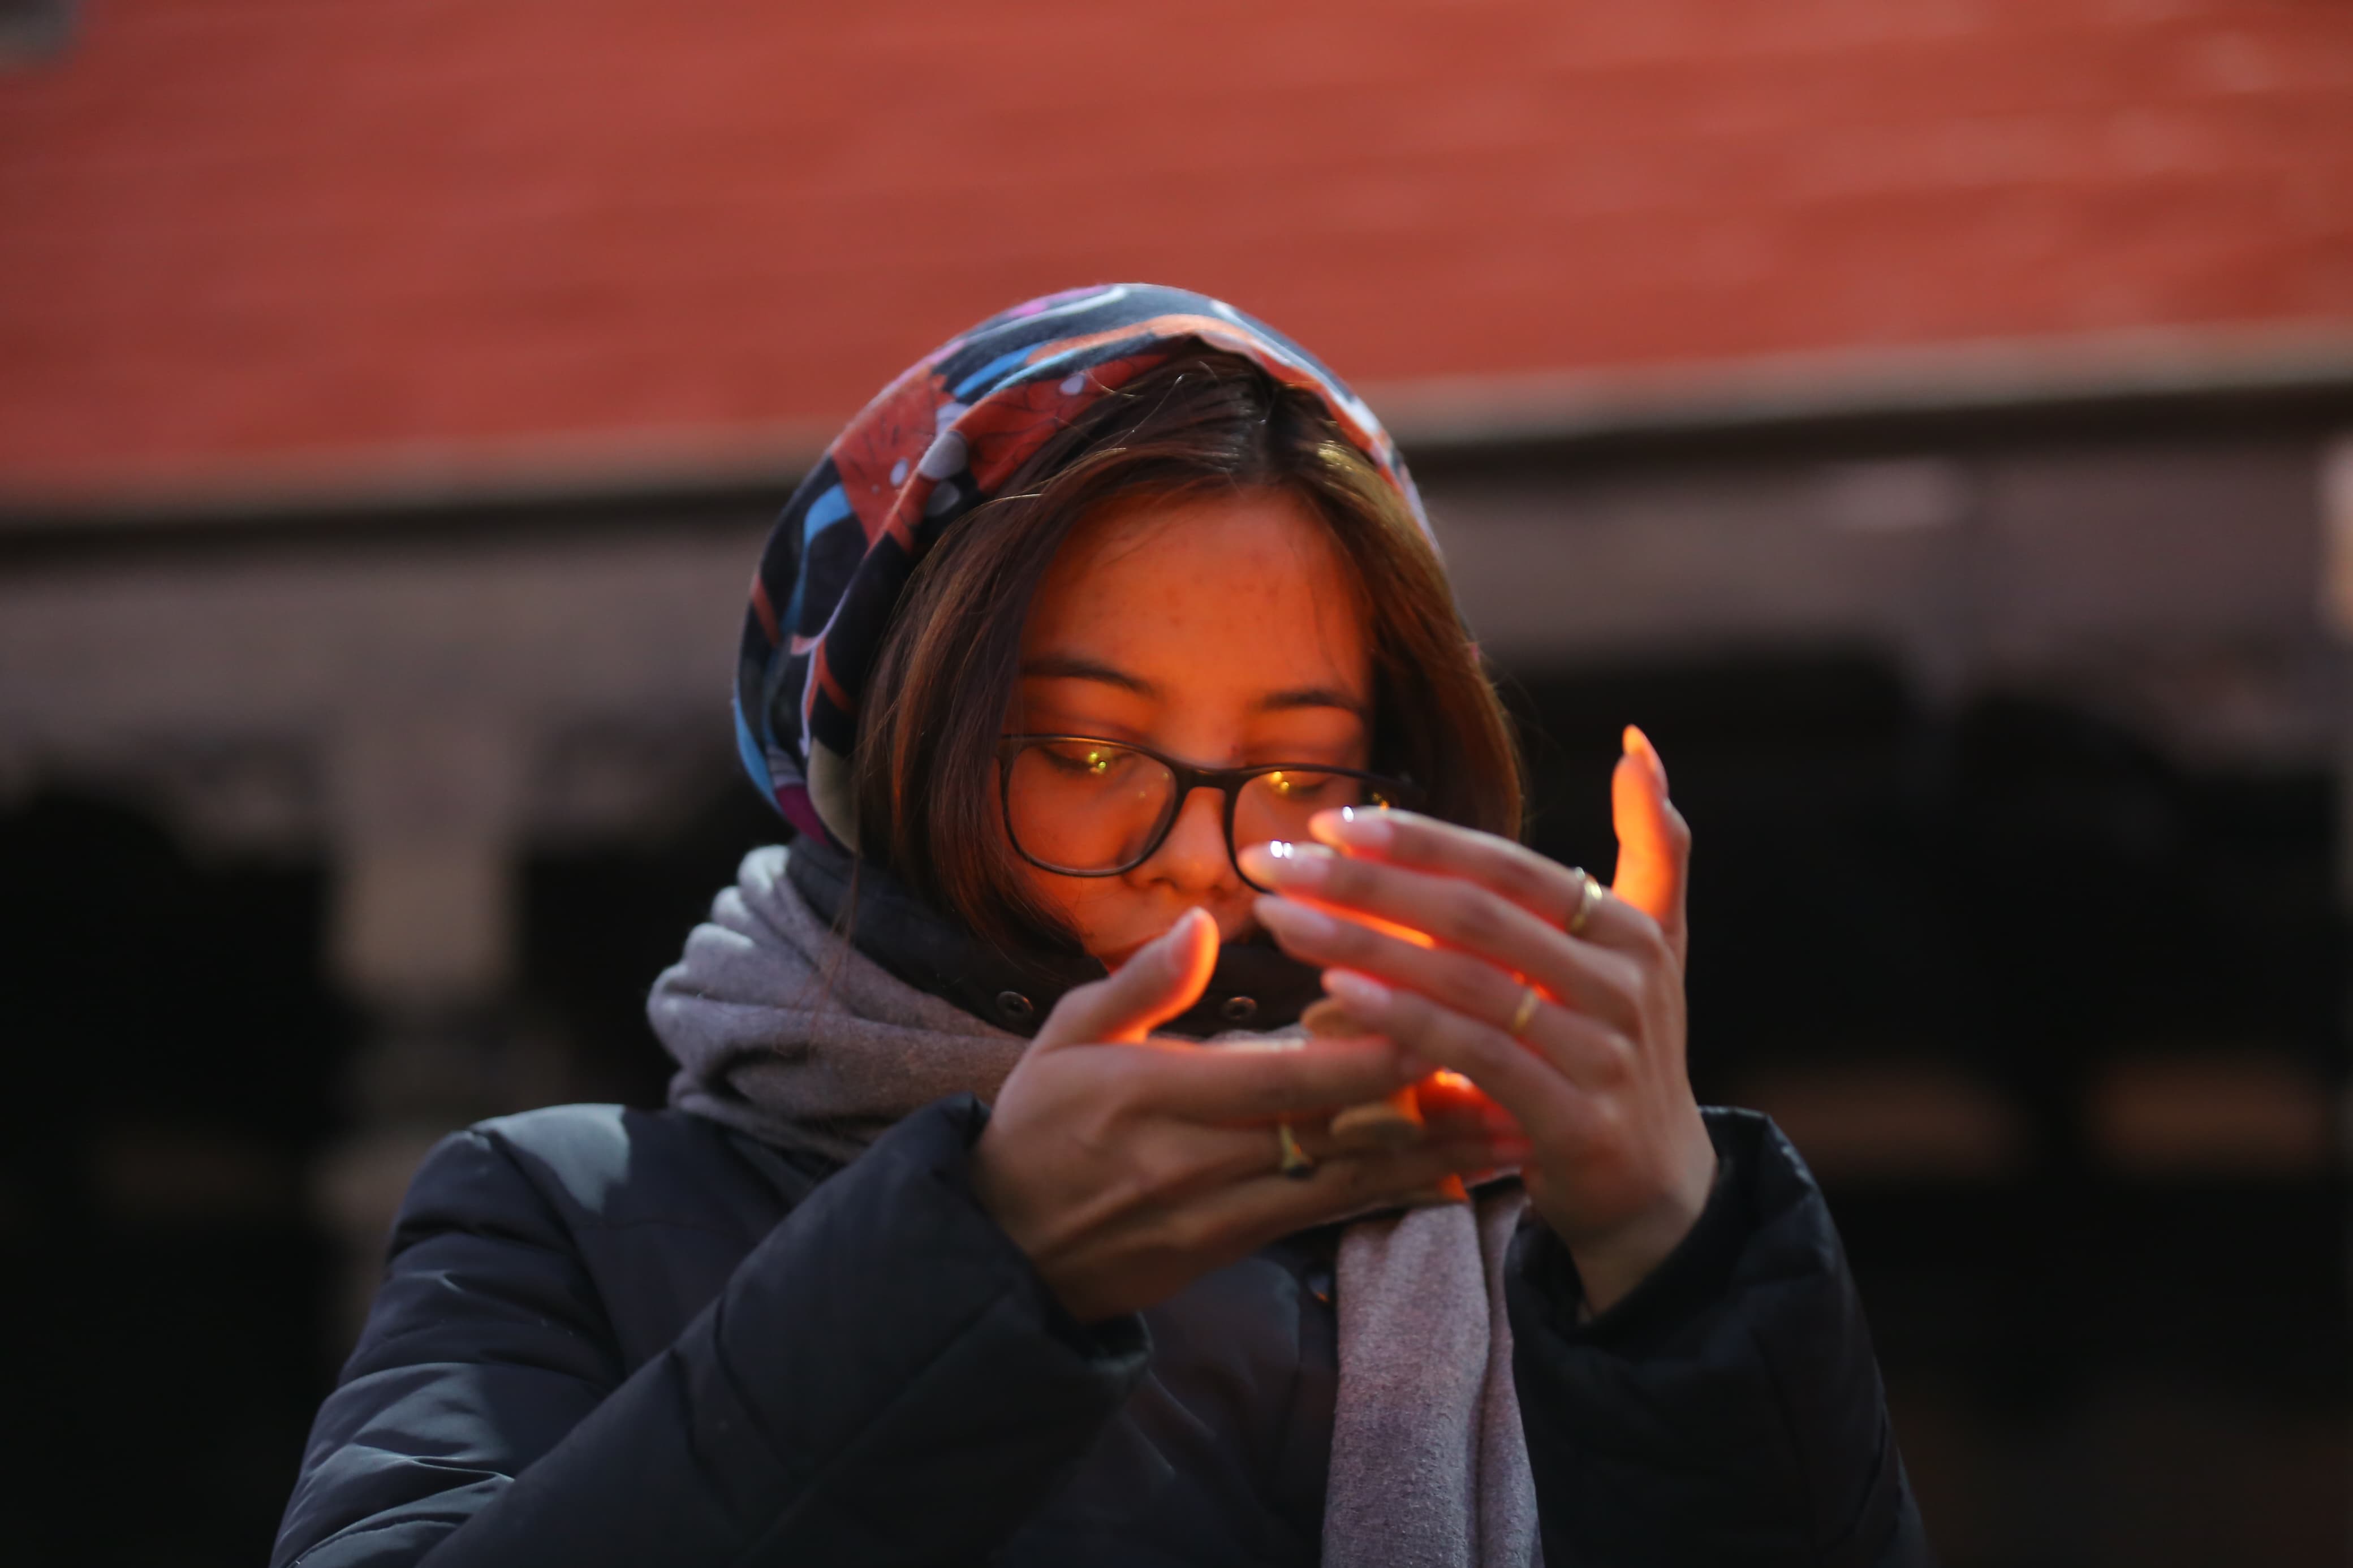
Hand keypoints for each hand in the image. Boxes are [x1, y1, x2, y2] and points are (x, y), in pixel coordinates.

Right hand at [971, 908, 1524, 1323]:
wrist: (999, 1251)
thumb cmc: (1035, 1127)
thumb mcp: (1064, 1039)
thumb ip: (1138, 983)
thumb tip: (1202, 921)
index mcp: (1151, 1098)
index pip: (1278, 1079)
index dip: (1362, 1055)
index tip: (1434, 1016)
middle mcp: (1193, 1163)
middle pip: (1331, 1133)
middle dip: (1426, 1105)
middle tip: (1513, 1068)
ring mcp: (1216, 1217)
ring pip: (1344, 1184)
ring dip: (1432, 1158)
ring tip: (1515, 1126)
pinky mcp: (1229, 1253)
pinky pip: (1324, 1218)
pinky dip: (1392, 1194)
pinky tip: (1457, 1177)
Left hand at [1242, 727, 1713, 1314]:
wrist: (1657, 1187)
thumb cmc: (1622, 1048)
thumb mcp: (1653, 943)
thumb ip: (1652, 845)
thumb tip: (1635, 743)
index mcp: (1628, 928)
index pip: (1504, 865)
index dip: (1417, 839)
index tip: (1328, 821)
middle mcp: (1622, 982)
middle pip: (1474, 914)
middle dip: (1366, 883)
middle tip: (1277, 863)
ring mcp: (1602, 1052)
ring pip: (1464, 982)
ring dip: (1363, 944)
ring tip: (1283, 919)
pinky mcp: (1574, 1119)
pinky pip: (1473, 1055)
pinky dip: (1402, 1019)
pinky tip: (1334, 995)